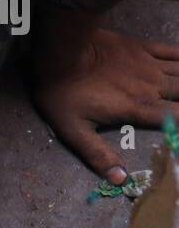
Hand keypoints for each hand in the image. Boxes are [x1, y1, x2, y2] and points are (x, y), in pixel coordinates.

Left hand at [34, 20, 178, 184]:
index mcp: (139, 109)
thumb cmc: (63, 93)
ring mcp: (149, 65)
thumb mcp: (73, 130)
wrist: (60, 52)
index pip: (178, 119)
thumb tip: (120, 179)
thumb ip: (97, 154)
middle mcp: (152, 87)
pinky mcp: (142, 48)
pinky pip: (174, 51)